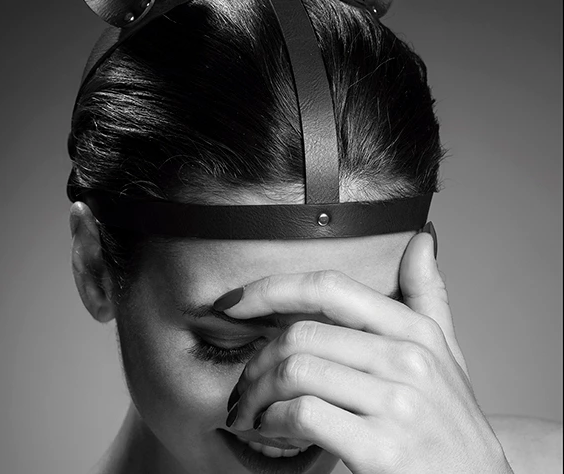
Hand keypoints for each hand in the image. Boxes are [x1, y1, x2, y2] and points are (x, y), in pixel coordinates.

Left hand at [219, 229, 513, 473]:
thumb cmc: (452, 424)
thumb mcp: (448, 354)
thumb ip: (428, 293)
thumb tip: (422, 238)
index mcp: (414, 329)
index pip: (329, 287)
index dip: (272, 288)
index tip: (235, 302)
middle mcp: (408, 358)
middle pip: (302, 334)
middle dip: (258, 358)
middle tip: (246, 381)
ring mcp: (397, 403)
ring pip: (296, 371)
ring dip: (259, 392)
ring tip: (252, 408)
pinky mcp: (382, 450)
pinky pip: (303, 414)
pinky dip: (272, 421)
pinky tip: (270, 428)